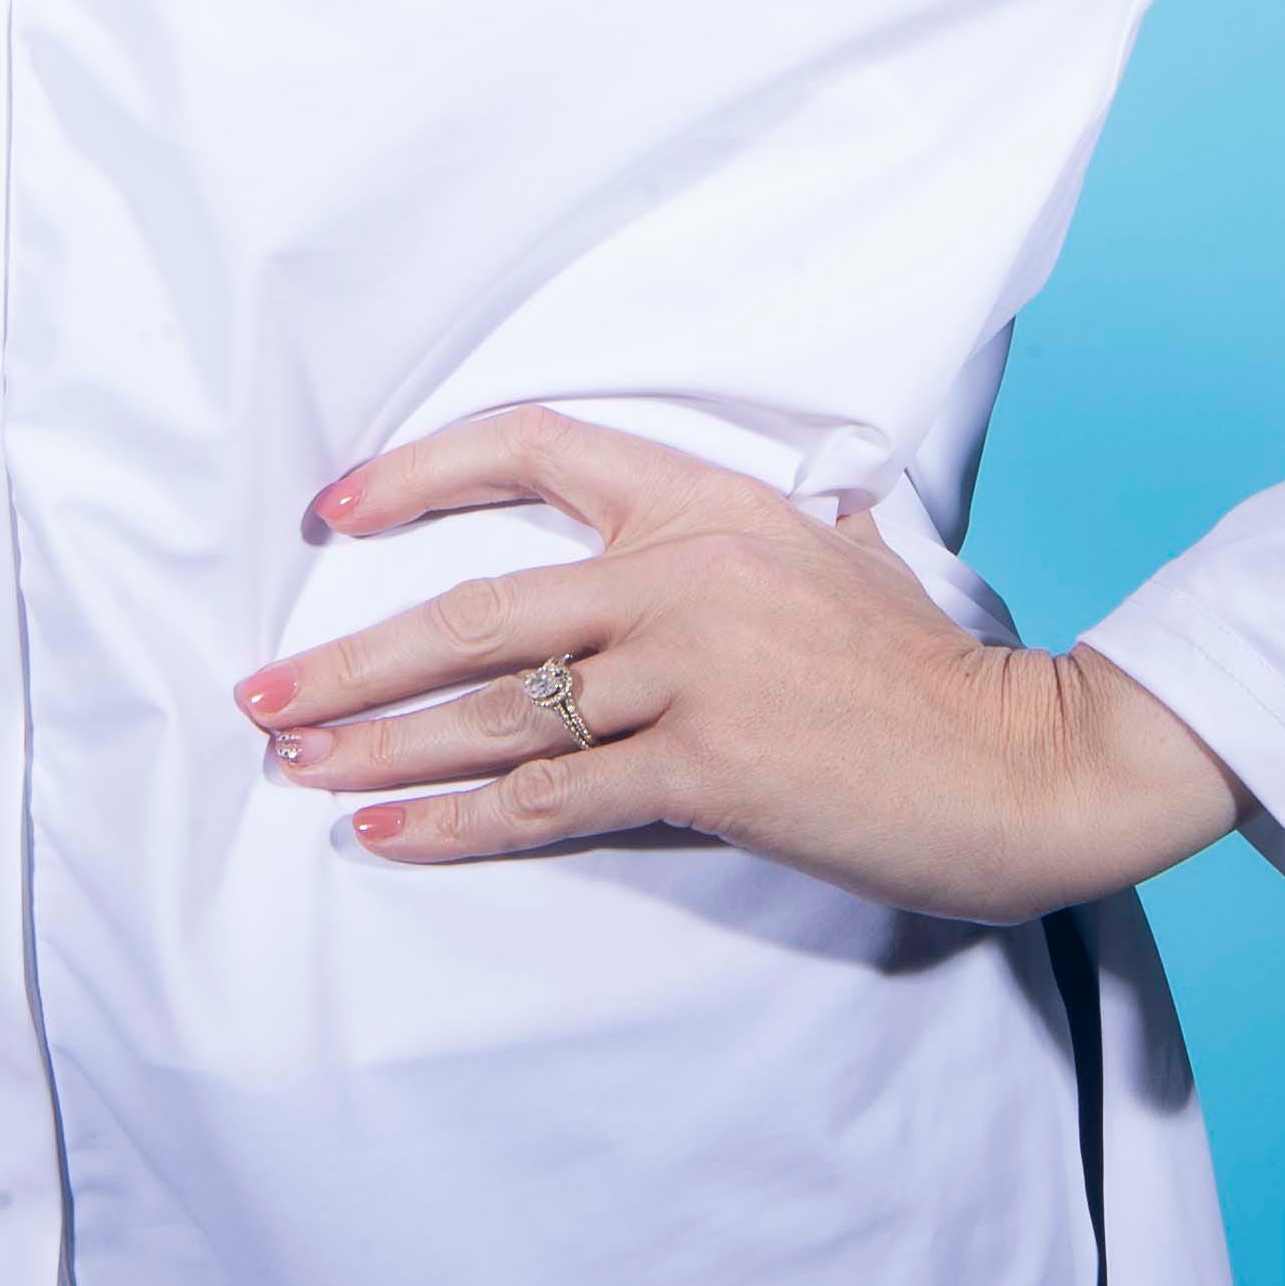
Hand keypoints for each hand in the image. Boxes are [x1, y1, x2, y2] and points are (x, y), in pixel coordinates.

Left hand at [237, 407, 1244, 923]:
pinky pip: (548, 798)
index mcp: (714, 504)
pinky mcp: (705, 766)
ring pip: (491, 711)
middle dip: (348, 659)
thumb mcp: (846, 564)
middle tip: (260, 692)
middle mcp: (687, 572)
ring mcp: (692, 669)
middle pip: (474, 606)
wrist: (1025, 762)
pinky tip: (386, 839)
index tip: (340, 512)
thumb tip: (767, 527)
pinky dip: (455, 825)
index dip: (426, 473)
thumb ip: (775, 541)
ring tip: (292, 766)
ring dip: (374, 748)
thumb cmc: (937, 677)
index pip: (540, 445)